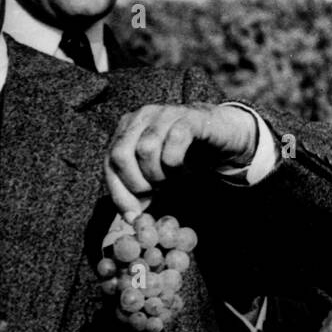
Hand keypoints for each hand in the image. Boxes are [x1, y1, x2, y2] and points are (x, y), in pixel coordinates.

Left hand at [104, 103, 257, 213]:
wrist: (221, 134)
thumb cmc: (183, 155)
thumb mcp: (155, 173)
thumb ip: (139, 189)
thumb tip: (131, 218)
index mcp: (127, 129)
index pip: (109, 163)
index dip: (119, 193)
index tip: (133, 215)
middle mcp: (141, 117)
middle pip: (120, 154)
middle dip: (136, 183)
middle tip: (154, 193)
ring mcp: (164, 114)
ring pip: (145, 149)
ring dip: (158, 175)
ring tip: (171, 179)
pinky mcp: (189, 117)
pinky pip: (174, 141)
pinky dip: (177, 164)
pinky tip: (184, 170)